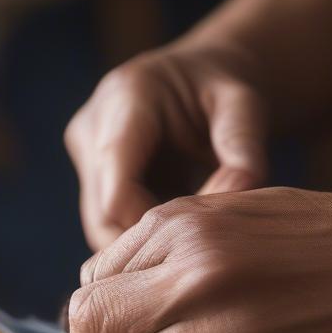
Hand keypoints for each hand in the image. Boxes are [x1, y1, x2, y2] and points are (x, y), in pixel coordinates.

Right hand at [64, 39, 268, 250]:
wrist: (204, 79)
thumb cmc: (225, 90)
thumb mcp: (245, 107)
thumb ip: (244, 148)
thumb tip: (239, 193)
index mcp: (126, 100)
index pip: (116, 183)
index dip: (148, 226)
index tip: (193, 243)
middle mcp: (92, 126)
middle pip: (103, 214)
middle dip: (149, 243)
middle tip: (199, 253)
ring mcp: (86, 152)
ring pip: (101, 225)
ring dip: (145, 244)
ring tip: (191, 240)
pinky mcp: (91, 173)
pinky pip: (108, 222)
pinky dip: (142, 237)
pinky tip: (178, 232)